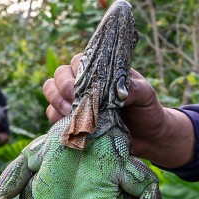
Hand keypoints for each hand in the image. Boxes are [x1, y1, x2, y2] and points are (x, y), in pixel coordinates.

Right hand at [42, 54, 194, 166]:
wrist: (148, 138)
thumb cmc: (147, 110)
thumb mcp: (146, 95)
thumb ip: (134, 88)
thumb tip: (118, 92)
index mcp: (100, 70)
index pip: (79, 61)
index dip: (76, 72)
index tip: (83, 88)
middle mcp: (84, 82)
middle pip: (60, 74)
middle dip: (63, 87)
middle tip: (75, 103)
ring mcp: (74, 100)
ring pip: (51, 90)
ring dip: (56, 101)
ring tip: (71, 113)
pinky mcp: (70, 120)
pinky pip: (51, 113)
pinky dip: (55, 117)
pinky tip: (69, 125)